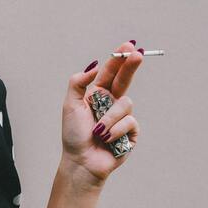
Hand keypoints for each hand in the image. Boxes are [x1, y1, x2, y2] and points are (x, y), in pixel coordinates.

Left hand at [61, 39, 142, 185]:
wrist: (81, 161)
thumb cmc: (74, 134)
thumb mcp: (70, 105)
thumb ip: (78, 83)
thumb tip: (94, 66)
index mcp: (97, 95)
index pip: (110, 73)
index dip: (119, 59)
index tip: (128, 46)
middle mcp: (111, 103)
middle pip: (125, 80)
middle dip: (131, 66)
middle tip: (138, 53)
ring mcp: (122, 117)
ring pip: (125, 105)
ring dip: (109, 119)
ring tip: (98, 132)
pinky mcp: (131, 132)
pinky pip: (130, 123)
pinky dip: (116, 131)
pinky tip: (107, 140)